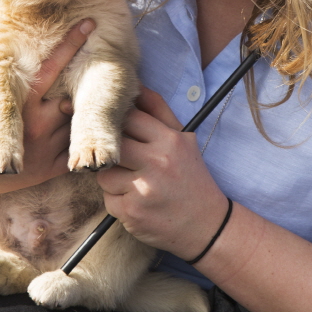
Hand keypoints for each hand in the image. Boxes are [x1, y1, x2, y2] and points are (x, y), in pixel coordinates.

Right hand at [12, 18, 93, 181]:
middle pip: (74, 98)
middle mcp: (36, 125)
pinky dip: (79, 138)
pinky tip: (84, 126)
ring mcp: (44, 151)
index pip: (53, 66)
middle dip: (81, 85)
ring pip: (76, 123)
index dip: (72, 43)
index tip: (88, 23)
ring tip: (93, 96)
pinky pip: (75, 152)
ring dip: (82, 112)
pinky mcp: (46, 171)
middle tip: (103, 64)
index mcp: (19, 101)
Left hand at [96, 87, 228, 259]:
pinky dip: (117, 202)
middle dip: (113, 154)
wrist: (207, 226)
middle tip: (126, 161)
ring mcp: (143, 189)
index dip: (118, 124)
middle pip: (111, 146)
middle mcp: (157, 163)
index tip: (118, 132)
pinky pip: (107, 200)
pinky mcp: (132, 213)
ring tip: (134, 184)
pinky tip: (137, 202)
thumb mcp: (183, 139)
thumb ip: (158, 111)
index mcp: (169, 140)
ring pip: (104, 174)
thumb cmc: (190, 177)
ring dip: (113, 180)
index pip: (128, 118)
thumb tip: (136, 85)